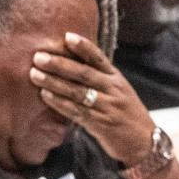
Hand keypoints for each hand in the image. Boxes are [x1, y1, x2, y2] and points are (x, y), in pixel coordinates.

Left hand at [30, 32, 154, 165]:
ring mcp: (107, 107)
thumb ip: (98, 78)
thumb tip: (69, 63)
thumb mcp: (118, 91)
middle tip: (38, 57)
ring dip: (54, 82)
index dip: (83, 47)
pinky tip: (45, 95)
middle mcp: (113, 90)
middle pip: (84, 73)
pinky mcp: (101, 124)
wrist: (144, 142)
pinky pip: (77, 112)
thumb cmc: (125, 114)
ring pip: (77, 92)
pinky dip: (59, 103)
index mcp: (116, 78)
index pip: (99, 58)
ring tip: (34, 74)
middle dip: (59, 64)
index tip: (67, 36)